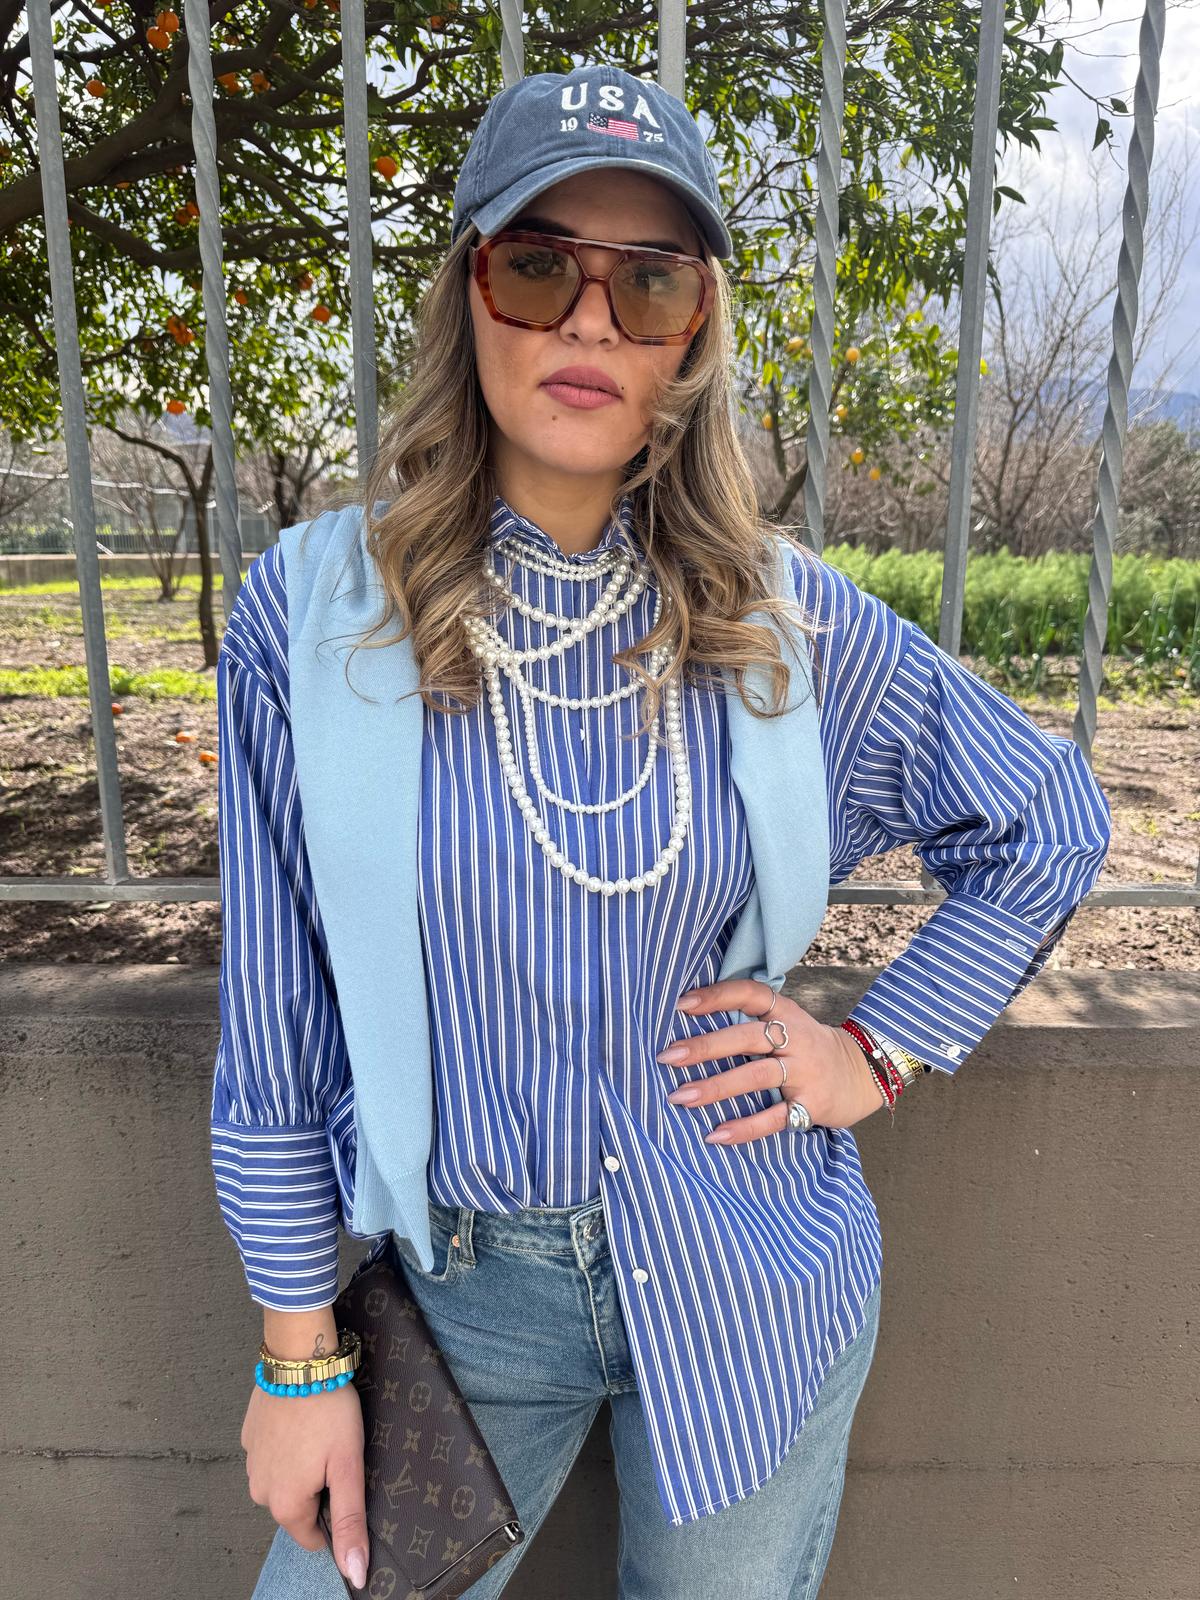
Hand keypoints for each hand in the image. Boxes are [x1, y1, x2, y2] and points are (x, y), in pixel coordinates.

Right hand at [241, 1376, 368, 1589]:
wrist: (299, 1359)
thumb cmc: (329, 1412)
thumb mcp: (348, 1467)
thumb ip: (350, 1522)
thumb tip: (355, 1574)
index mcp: (285, 1505)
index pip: (313, 1536)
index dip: (334, 1512)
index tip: (344, 1479)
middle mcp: (259, 1491)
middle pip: (297, 1508)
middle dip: (317, 1488)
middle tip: (333, 1451)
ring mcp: (250, 1462)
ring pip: (283, 1482)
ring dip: (300, 1467)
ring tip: (318, 1434)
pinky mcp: (248, 1436)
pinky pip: (271, 1456)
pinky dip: (286, 1446)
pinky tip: (301, 1422)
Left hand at [657, 978, 883, 1143]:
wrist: (865, 1074)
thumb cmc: (808, 1048)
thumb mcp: (789, 1024)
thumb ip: (752, 1021)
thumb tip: (691, 1018)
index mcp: (787, 1013)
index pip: (751, 994)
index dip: (717, 996)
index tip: (681, 1004)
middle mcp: (797, 1039)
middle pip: (747, 1037)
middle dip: (705, 1047)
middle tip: (667, 1056)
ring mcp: (805, 1073)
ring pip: (755, 1077)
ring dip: (715, 1088)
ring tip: (679, 1097)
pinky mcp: (811, 1105)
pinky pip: (773, 1118)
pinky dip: (744, 1128)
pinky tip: (715, 1135)